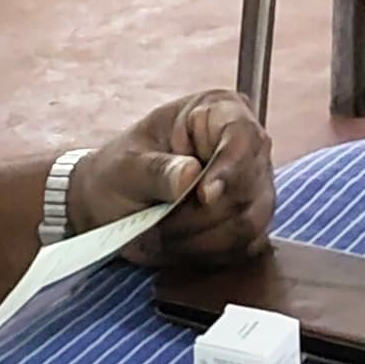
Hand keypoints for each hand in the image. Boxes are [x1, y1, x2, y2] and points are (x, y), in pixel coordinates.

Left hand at [70, 91, 274, 265]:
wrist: (111, 205)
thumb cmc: (118, 173)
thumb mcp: (125, 167)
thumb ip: (156, 170)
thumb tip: (189, 175)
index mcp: (217, 110)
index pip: (242, 135)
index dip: (229, 167)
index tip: (204, 196)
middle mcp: (245, 145)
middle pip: (249, 186)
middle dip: (203, 214)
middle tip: (162, 221)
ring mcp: (253, 184)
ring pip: (250, 222)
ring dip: (204, 239)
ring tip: (165, 233)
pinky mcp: (250, 219)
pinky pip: (246, 245)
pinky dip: (211, 253)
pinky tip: (182, 246)